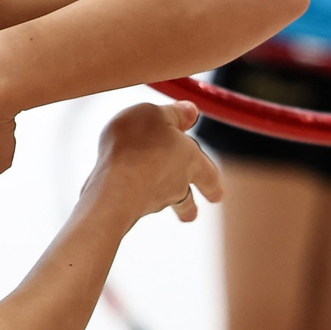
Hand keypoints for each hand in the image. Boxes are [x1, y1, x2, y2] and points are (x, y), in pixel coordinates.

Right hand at [78, 100, 220, 227]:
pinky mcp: (129, 210)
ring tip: (152, 208)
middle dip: (190, 207)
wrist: (113, 186)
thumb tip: (191, 112)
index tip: (218, 197)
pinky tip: (120, 191)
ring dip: (160, 203)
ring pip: (161, 203)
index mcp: (191, 161)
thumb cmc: (137, 145)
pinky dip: (131, 197)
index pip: (209, 175)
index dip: (213, 184)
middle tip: (191, 217)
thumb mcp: (157, 114)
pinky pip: (133, 202)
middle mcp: (176, 185)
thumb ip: (174, 113)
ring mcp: (152, 201)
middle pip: (187, 200)